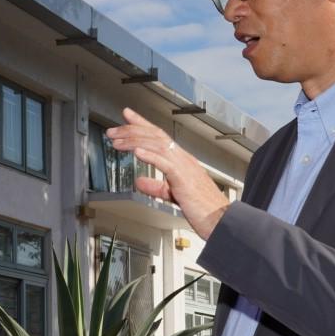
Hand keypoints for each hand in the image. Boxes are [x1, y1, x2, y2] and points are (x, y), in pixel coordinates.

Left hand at [107, 108, 230, 238]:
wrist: (221, 220)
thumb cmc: (203, 208)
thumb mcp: (173, 195)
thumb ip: (156, 187)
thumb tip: (140, 181)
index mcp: (181, 161)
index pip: (159, 136)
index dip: (142, 124)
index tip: (127, 115)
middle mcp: (183, 159)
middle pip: (155, 137)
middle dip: (131, 131)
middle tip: (113, 131)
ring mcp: (185, 167)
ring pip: (158, 146)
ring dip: (135, 141)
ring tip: (118, 141)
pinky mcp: (184, 179)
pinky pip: (166, 163)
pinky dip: (151, 156)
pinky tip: (137, 152)